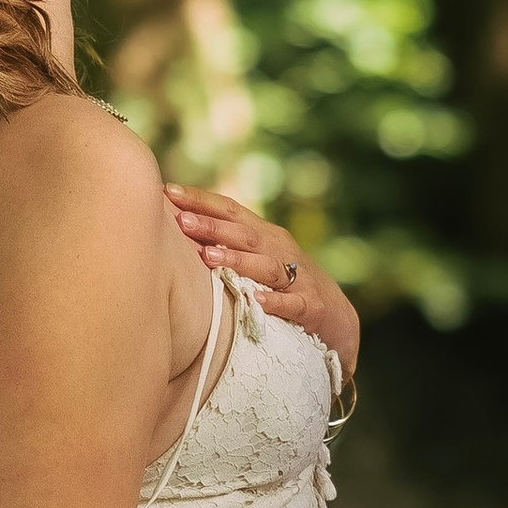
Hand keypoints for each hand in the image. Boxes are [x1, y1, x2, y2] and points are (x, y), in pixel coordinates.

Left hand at [165, 184, 360, 371]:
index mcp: (265, 235)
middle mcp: (281, 250)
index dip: (202, 200)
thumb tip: (178, 226)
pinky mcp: (311, 307)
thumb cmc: (287, 283)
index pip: (231, 210)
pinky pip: (292, 304)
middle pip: (244, 234)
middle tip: (181, 221)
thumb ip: (227, 241)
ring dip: (237, 260)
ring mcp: (298, 279)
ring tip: (208, 257)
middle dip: (212, 227)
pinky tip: (256, 299)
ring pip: (266, 266)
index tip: (170, 191)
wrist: (337, 316)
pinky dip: (275, 301)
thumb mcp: (259, 256)